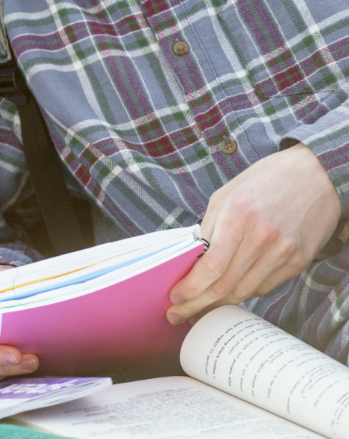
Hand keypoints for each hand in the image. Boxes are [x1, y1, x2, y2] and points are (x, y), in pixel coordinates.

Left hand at [168, 143, 341, 323]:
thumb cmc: (265, 180)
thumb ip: (209, 226)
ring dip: (218, 304)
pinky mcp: (298, 262)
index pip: (211, 266)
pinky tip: (226, 296)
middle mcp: (262, 238)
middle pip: (225, 285)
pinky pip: (264, 286)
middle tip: (177, 315)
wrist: (316, 177)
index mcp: (238, 216)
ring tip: (198, 310)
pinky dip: (243, 293)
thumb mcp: (227, 193)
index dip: (190, 287)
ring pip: (244, 291)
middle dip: (197, 304)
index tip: (174, 297)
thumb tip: (192, 256)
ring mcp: (283, 253)